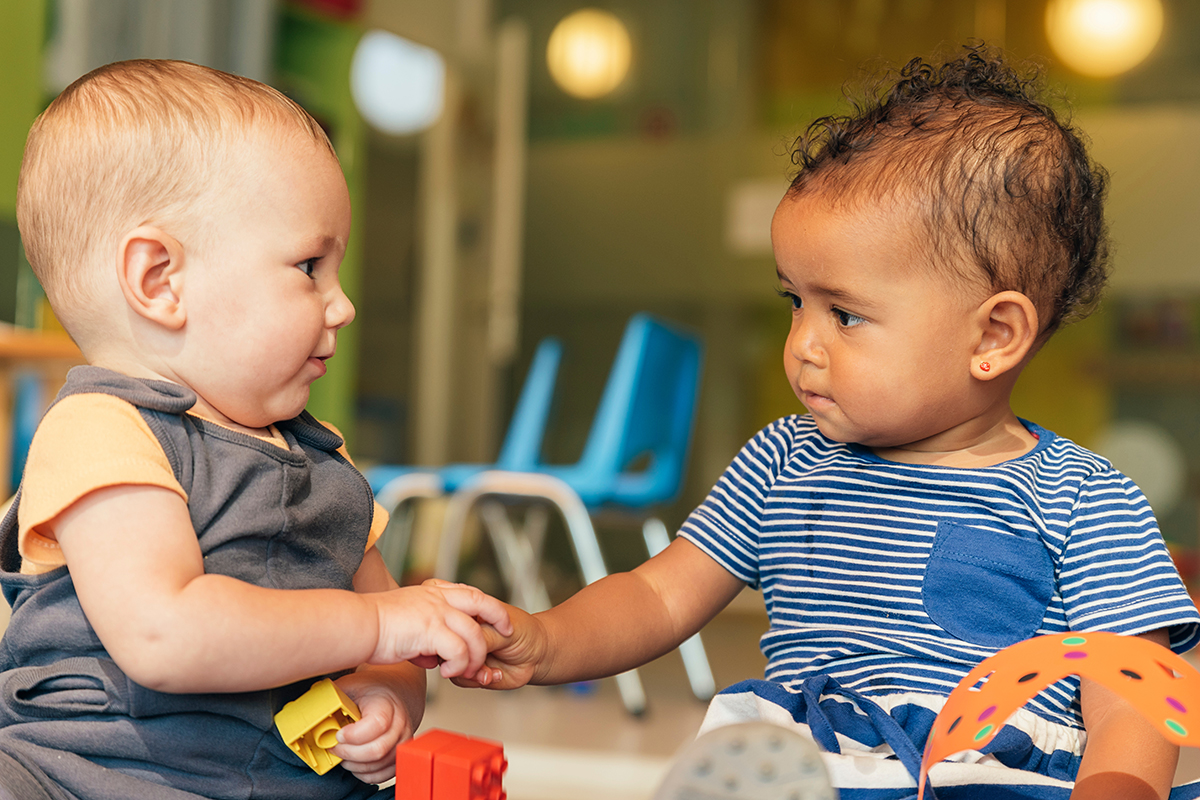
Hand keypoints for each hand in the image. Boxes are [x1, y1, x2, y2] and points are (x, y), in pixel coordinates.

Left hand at [328, 671, 414, 784]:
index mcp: (386, 703)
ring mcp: (403, 740)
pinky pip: (383, 774)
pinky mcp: (400, 755)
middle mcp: (400, 722)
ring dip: (354, 764)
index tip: (338, 734)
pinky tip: (355, 761)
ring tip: (343, 754)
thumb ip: (331, 696)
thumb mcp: (349, 685)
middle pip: (377, 750)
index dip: (354, 735)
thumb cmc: (368, 691)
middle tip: (334, 747)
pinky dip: (364, 773)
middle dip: (349, 753)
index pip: (377, 724)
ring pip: (378, 765)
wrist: (393, 693)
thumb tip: (309, 709)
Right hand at [368, 581, 511, 679]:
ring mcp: (436, 612)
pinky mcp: (431, 630)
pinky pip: (458, 650)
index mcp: (432, 593)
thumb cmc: (373, 627)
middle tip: (507, 633)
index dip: (487, 605)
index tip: (498, 617)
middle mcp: (437, 598)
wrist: (357, 625)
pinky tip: (448, 673)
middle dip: (499, 617)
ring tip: (468, 670)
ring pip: (473, 633)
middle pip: (481, 602)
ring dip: (475, 655)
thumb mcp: (405, 620)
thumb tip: (431, 655)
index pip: (468, 593)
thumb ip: (424, 632)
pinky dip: (459, 664)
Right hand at [451, 602, 548, 689]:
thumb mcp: (504, 631)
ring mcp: (466, 652)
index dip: (455, 631)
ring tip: (489, 671)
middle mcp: (464, 633)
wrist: (540, 655)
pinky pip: (460, 679)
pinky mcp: (470, 671)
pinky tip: (492, 675)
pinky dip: (476, 679)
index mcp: (470, 614)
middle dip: (461, 655)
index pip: (449, 620)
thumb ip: (481, 636)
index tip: (473, 639)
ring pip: (450, 663)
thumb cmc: (526, 633)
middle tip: (479, 659)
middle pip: (445, 644)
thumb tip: (459, 644)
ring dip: (470, 671)